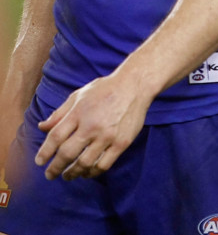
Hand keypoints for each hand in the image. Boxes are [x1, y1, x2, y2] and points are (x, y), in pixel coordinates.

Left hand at [34, 71, 150, 180]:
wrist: (134, 85)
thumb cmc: (105, 89)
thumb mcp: (79, 95)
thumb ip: (60, 113)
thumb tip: (42, 127)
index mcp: (79, 112)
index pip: (56, 137)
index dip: (45, 152)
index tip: (40, 162)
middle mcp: (92, 125)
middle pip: (67, 153)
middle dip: (55, 168)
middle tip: (50, 174)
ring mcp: (108, 135)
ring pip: (84, 163)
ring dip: (73, 173)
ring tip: (68, 175)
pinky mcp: (121, 143)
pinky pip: (103, 165)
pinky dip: (92, 172)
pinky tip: (87, 172)